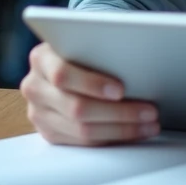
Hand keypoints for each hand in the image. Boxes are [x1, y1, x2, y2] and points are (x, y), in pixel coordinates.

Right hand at [20, 43, 160, 144]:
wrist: (63, 62)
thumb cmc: (82, 48)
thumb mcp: (84, 41)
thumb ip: (98, 49)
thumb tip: (138, 59)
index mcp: (41, 58)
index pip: (63, 74)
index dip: (93, 84)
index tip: (121, 89)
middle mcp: (34, 87)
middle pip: (76, 107)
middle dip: (119, 112)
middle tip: (150, 111)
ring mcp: (38, 113)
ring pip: (82, 130)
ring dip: (122, 130)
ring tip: (149, 124)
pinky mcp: (49, 132)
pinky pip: (82, 143)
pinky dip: (112, 139)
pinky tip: (134, 132)